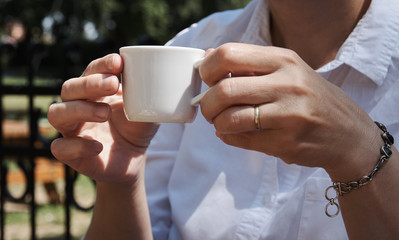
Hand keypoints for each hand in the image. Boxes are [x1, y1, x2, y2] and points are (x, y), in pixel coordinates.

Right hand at [48, 54, 158, 184]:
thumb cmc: (137, 129)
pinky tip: (98, 146)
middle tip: (112, 84)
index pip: (91, 71)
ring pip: (57, 113)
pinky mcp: (72, 154)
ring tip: (105, 113)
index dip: (101, 65)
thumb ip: (150, 95)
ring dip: (79, 109)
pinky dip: (77, 146)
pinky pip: (60, 148)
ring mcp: (73, 130)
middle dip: (89, 84)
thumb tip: (159, 78)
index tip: (118, 62)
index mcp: (96, 91)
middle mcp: (79, 107)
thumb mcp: (148, 110)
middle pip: (69, 88)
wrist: (134, 160)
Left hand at [199, 43, 380, 179]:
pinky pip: (242, 140)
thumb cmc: (310, 98)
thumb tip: (206, 58)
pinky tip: (233, 133)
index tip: (206, 80)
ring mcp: (289, 115)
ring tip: (220, 122)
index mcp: (284, 59)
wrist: (348, 133)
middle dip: (207, 103)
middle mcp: (288, 84)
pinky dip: (228, 137)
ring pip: (230, 119)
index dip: (208, 69)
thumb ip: (248, 64)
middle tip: (208, 108)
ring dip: (216, 123)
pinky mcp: (287, 142)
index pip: (229, 55)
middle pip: (225, 90)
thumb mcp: (286, 70)